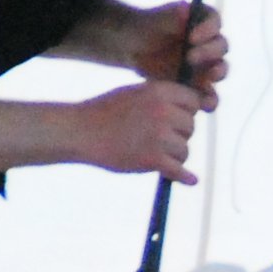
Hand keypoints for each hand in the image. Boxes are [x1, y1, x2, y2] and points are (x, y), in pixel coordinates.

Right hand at [79, 81, 204, 182]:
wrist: (80, 131)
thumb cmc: (104, 112)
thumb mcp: (135, 93)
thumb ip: (160, 99)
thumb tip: (188, 110)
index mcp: (159, 91)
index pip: (193, 102)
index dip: (186, 112)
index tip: (175, 121)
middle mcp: (163, 111)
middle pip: (190, 127)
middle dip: (179, 135)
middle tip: (159, 140)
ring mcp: (159, 135)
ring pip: (184, 150)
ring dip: (174, 156)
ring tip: (156, 155)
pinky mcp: (153, 158)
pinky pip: (178, 170)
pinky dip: (184, 177)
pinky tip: (190, 180)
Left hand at [121, 1, 227, 102]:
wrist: (133, 48)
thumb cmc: (146, 27)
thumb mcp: (155, 18)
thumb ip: (171, 14)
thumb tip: (186, 8)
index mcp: (203, 22)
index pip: (215, 22)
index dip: (208, 30)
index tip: (192, 37)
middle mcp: (209, 43)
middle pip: (221, 47)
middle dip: (210, 53)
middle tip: (191, 58)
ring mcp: (206, 64)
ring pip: (220, 70)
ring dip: (218, 75)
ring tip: (208, 80)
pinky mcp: (199, 84)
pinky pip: (209, 93)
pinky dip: (208, 99)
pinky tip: (202, 103)